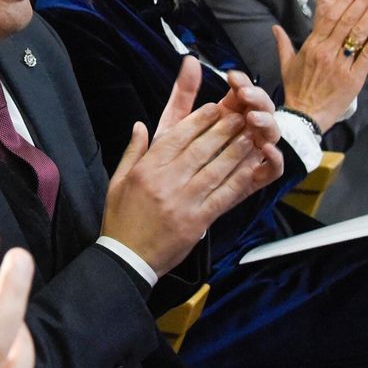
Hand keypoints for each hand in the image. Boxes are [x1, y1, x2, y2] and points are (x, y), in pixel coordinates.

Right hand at [102, 58, 282, 274]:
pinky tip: (250, 168)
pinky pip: (222, 196)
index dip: (198, 120)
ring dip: (235, 151)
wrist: (127, 259)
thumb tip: (140, 125)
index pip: (176, 137)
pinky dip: (238, 180)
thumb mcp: (118, 182)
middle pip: (199, 149)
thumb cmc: (122, 220)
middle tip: (239, 116)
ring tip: (250, 136)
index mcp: (146, 170)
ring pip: (214, 170)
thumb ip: (132, 152)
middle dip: (222, 130)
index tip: (214, 108)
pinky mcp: (197, 221)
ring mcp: (183, 202)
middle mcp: (165, 182)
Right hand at [276, 0, 367, 127]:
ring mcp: (340, 65)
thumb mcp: (286, 66)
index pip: (330, 17)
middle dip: (363, 0)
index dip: (345, 0)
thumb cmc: (297, 91)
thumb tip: (274, 28)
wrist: (305, 118)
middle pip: (347, 20)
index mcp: (311, 47)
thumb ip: (282, 44)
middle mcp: (325, 52)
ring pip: (358, 32)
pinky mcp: (354, 78)